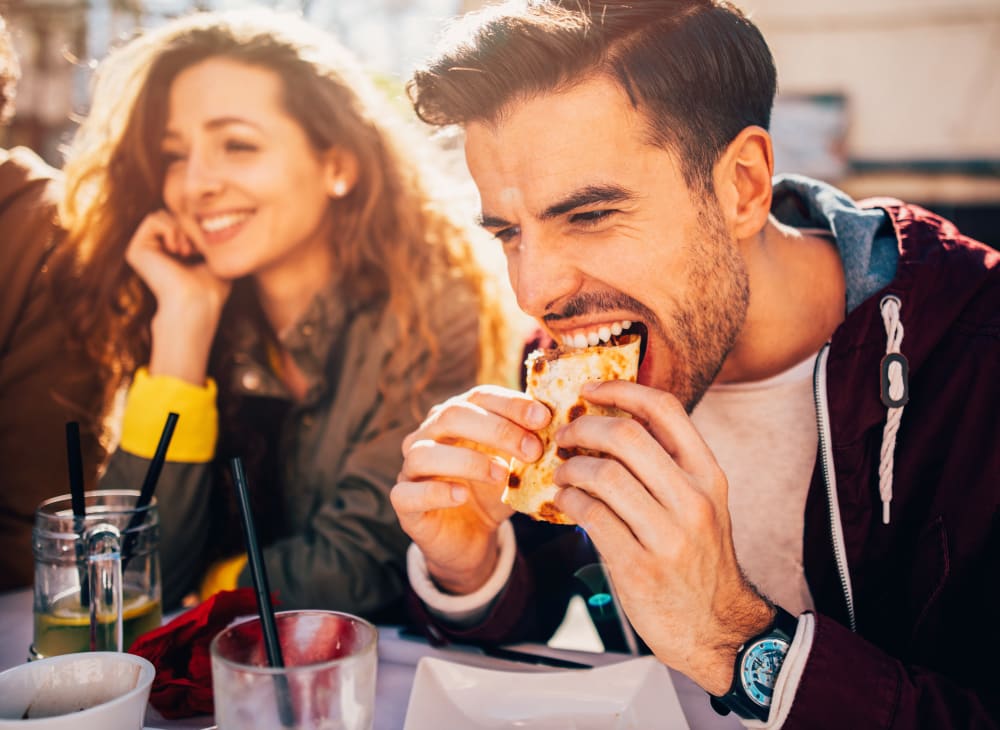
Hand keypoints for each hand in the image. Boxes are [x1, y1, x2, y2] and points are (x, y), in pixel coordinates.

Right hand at [125, 210, 231, 384]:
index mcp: (169, 255)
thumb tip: (218, 228)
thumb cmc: (210, 289)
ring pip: (161, 215)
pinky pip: (152, 219)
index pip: (181, 223)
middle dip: (186, 227)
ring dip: (179, 229)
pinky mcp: (135, 250)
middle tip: (193, 251)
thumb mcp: (215, 262)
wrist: (197, 302)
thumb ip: (210, 244)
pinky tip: (176, 251)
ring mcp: (143, 251)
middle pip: (170, 215)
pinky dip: (170, 229)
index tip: (203, 251)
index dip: (195, 230)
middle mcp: (153, 252)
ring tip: (186, 252)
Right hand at [390, 385, 550, 593]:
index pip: (480, 396)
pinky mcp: (403, 501)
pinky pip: (408, 492)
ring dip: (468, 460)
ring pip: (425, 452)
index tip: (543, 418)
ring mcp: (411, 467)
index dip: (511, 404)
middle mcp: (428, 434)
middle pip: (452, 416)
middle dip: (496, 430)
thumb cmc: (493, 492)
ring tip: (501, 475)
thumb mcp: (517, 467)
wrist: (471, 538)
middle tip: (532, 450)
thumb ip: (531, 447)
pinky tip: (462, 495)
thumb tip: (564, 429)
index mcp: (457, 416)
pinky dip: (436, 491)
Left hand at [552, 380, 772, 694]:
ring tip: (561, 471)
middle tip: (564, 434)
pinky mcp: (639, 568)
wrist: (716, 627)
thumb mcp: (700, 504)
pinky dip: (568, 501)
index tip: (589, 390)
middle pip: (627, 435)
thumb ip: (667, 465)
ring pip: (604, 475)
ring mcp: (668, 536)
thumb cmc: (697, 558)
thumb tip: (613, 421)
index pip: (665, 409)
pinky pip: (591, 517)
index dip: (621, 390)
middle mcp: (693, 500)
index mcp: (708, 475)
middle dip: (584, 426)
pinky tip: (563, 500)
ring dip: (571, 467)